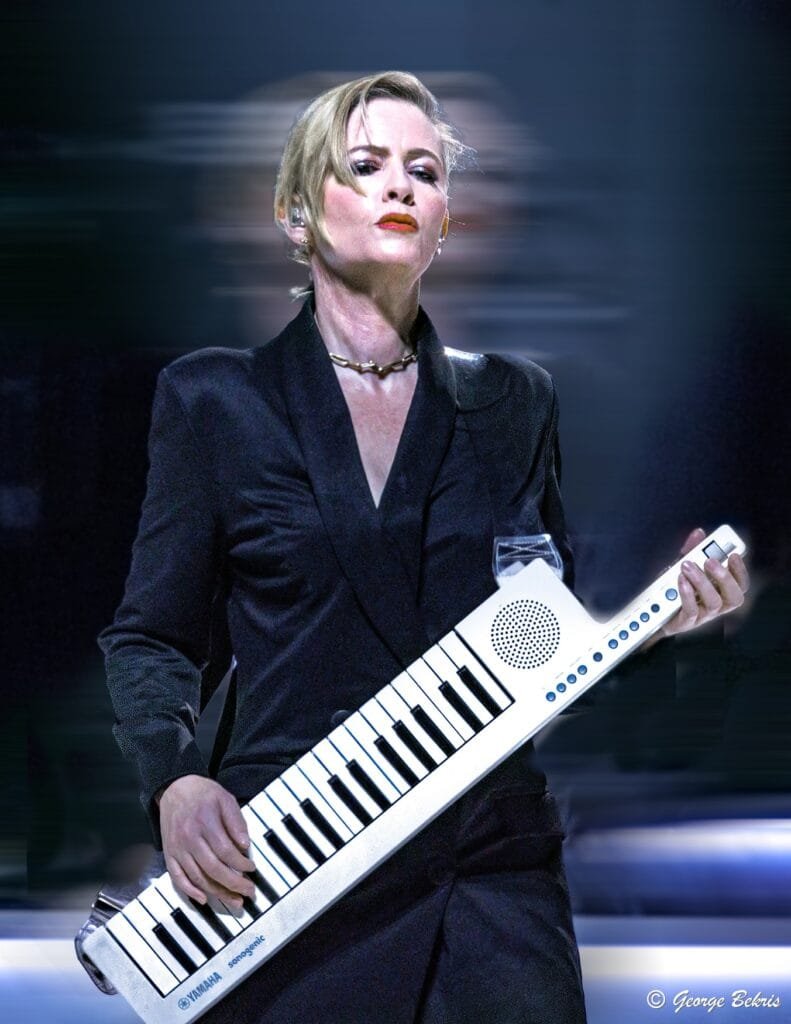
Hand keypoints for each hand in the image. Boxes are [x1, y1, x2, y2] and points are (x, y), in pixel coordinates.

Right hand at [159, 775, 255, 908]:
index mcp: (204, 822)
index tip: (252, 868)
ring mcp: (177, 848)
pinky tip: (204, 898)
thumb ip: (236, 821)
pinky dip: (189, 892)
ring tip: (233, 900)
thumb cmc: (203, 794)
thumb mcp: (225, 799)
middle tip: (248, 892)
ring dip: (217, 892)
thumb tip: (244, 845)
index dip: (241, 863)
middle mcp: (189, 837)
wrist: (174, 789)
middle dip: (233, 884)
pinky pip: (177, 878)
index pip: (226, 851)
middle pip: (213, 868)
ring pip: (197, 877)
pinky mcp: (169, 855)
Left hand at [661, 527, 749, 637]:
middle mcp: (717, 606)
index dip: (740, 571)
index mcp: (721, 593)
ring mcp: (703, 616)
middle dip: (725, 577)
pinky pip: (691, 610)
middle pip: (734, 597)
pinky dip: (687, 594)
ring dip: (702, 582)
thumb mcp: (683, 568)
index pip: (741, 585)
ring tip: (687, 566)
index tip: (734, 555)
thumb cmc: (675, 590)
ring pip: (713, 602)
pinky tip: (681, 581)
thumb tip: (698, 533)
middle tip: (710, 561)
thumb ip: (691, 551)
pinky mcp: (687, 622)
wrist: (655, 614)